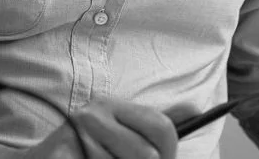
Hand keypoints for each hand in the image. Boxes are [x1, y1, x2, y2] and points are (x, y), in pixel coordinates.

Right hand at [24, 97, 195, 158]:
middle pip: (147, 156)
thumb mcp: (118, 128)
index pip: (162, 127)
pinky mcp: (62, 154)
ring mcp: (77, 136)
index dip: (170, 153)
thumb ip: (154, 122)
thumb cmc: (86, 148)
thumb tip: (196, 109)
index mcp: (112, 105)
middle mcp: (95, 115)